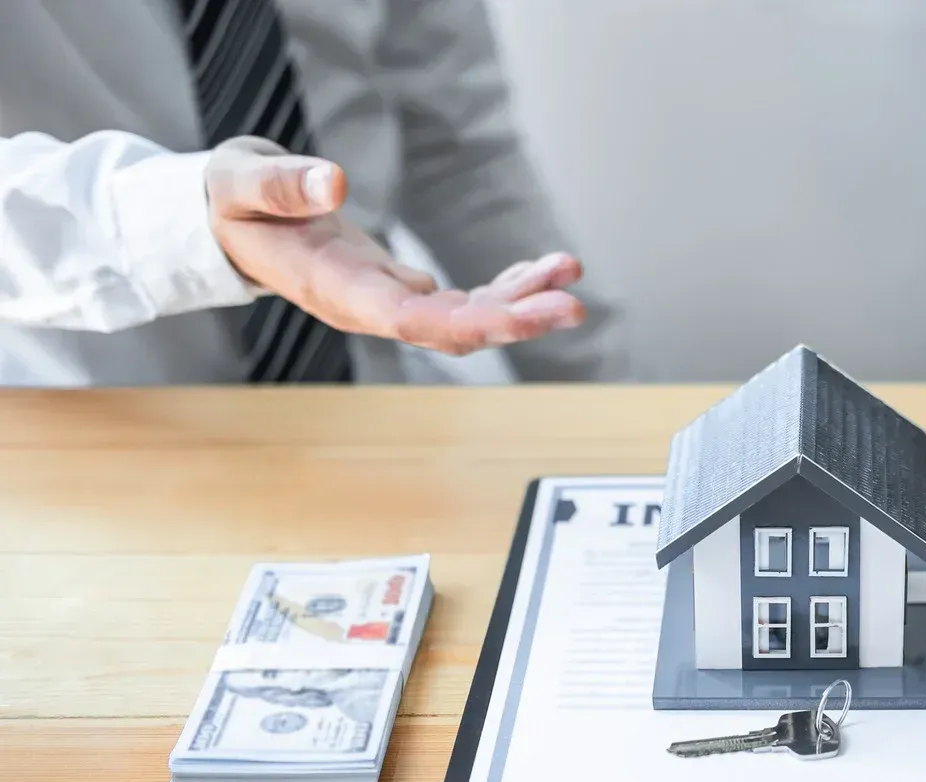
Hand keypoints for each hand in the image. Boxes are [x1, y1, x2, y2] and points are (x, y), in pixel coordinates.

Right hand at [205, 137, 584, 354]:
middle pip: (451, 329)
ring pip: (465, 317)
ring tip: (569, 271)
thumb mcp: (240, 185)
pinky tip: (542, 270)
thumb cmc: (231, 204)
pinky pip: (463, 299)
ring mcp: (388, 302)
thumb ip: (280, 187)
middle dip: (514, 319)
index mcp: (333, 290)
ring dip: (520, 300)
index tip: (524, 314)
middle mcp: (368, 308)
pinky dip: (506, 287)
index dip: (471, 322)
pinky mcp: (402, 288)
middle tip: (572, 304)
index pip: (410, 320)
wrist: (226, 223)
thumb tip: (334, 182)